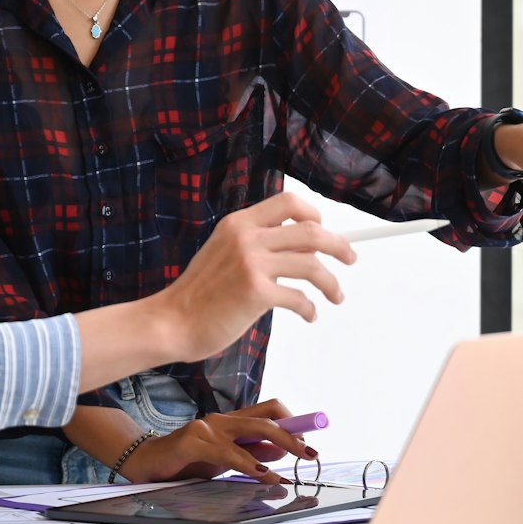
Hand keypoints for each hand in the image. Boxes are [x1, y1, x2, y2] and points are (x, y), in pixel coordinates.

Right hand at [122, 399, 319, 483]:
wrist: (147, 463)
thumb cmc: (187, 462)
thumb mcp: (225, 460)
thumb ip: (250, 454)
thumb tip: (281, 452)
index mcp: (232, 422)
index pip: (269, 411)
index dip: (294, 420)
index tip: (312, 438)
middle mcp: (223, 420)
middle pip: (267, 418)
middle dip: (293, 434)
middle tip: (310, 452)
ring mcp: (207, 428)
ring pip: (252, 432)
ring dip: (277, 447)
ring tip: (292, 466)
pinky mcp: (192, 441)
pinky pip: (228, 453)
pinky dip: (248, 464)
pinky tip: (261, 474)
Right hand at [154, 191, 355, 361]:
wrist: (172, 321)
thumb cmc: (198, 294)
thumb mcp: (223, 252)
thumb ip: (256, 244)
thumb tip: (300, 250)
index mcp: (238, 223)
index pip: (289, 202)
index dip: (314, 215)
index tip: (325, 230)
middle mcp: (247, 237)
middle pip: (310, 231)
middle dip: (339, 245)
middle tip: (350, 258)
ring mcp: (252, 264)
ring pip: (312, 264)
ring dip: (332, 282)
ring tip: (337, 295)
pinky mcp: (256, 293)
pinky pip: (299, 297)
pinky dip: (310, 308)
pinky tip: (309, 315)